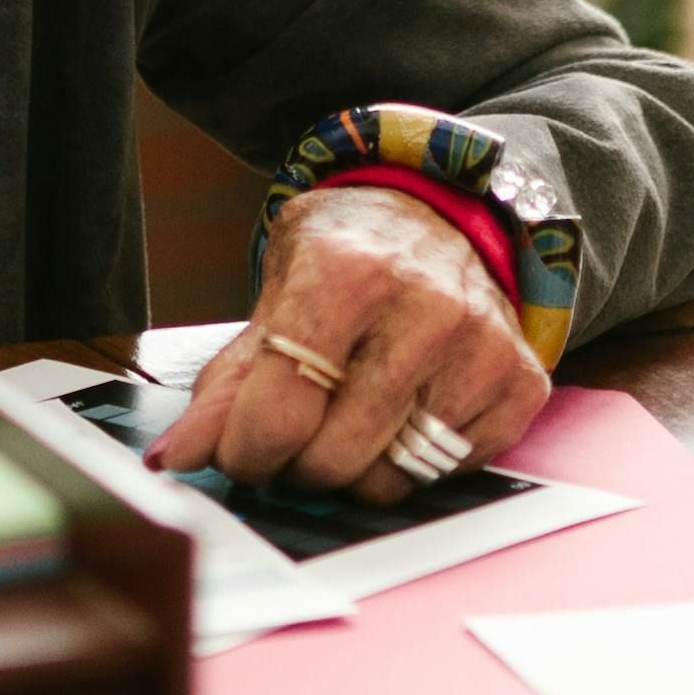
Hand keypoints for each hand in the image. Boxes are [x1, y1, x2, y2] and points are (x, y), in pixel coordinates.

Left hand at [152, 185, 548, 502]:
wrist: (447, 217)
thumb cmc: (351, 258)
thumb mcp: (278, 293)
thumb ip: (227, 382)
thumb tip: (174, 458)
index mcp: (348, 273)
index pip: (279, 412)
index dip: (246, 451)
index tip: (243, 448)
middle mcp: (426, 307)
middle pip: (333, 457)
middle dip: (297, 464)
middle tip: (297, 434)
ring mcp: (481, 348)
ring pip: (392, 477)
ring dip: (355, 471)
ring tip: (348, 424)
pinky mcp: (519, 383)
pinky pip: (449, 473)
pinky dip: (416, 462)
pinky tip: (407, 413)